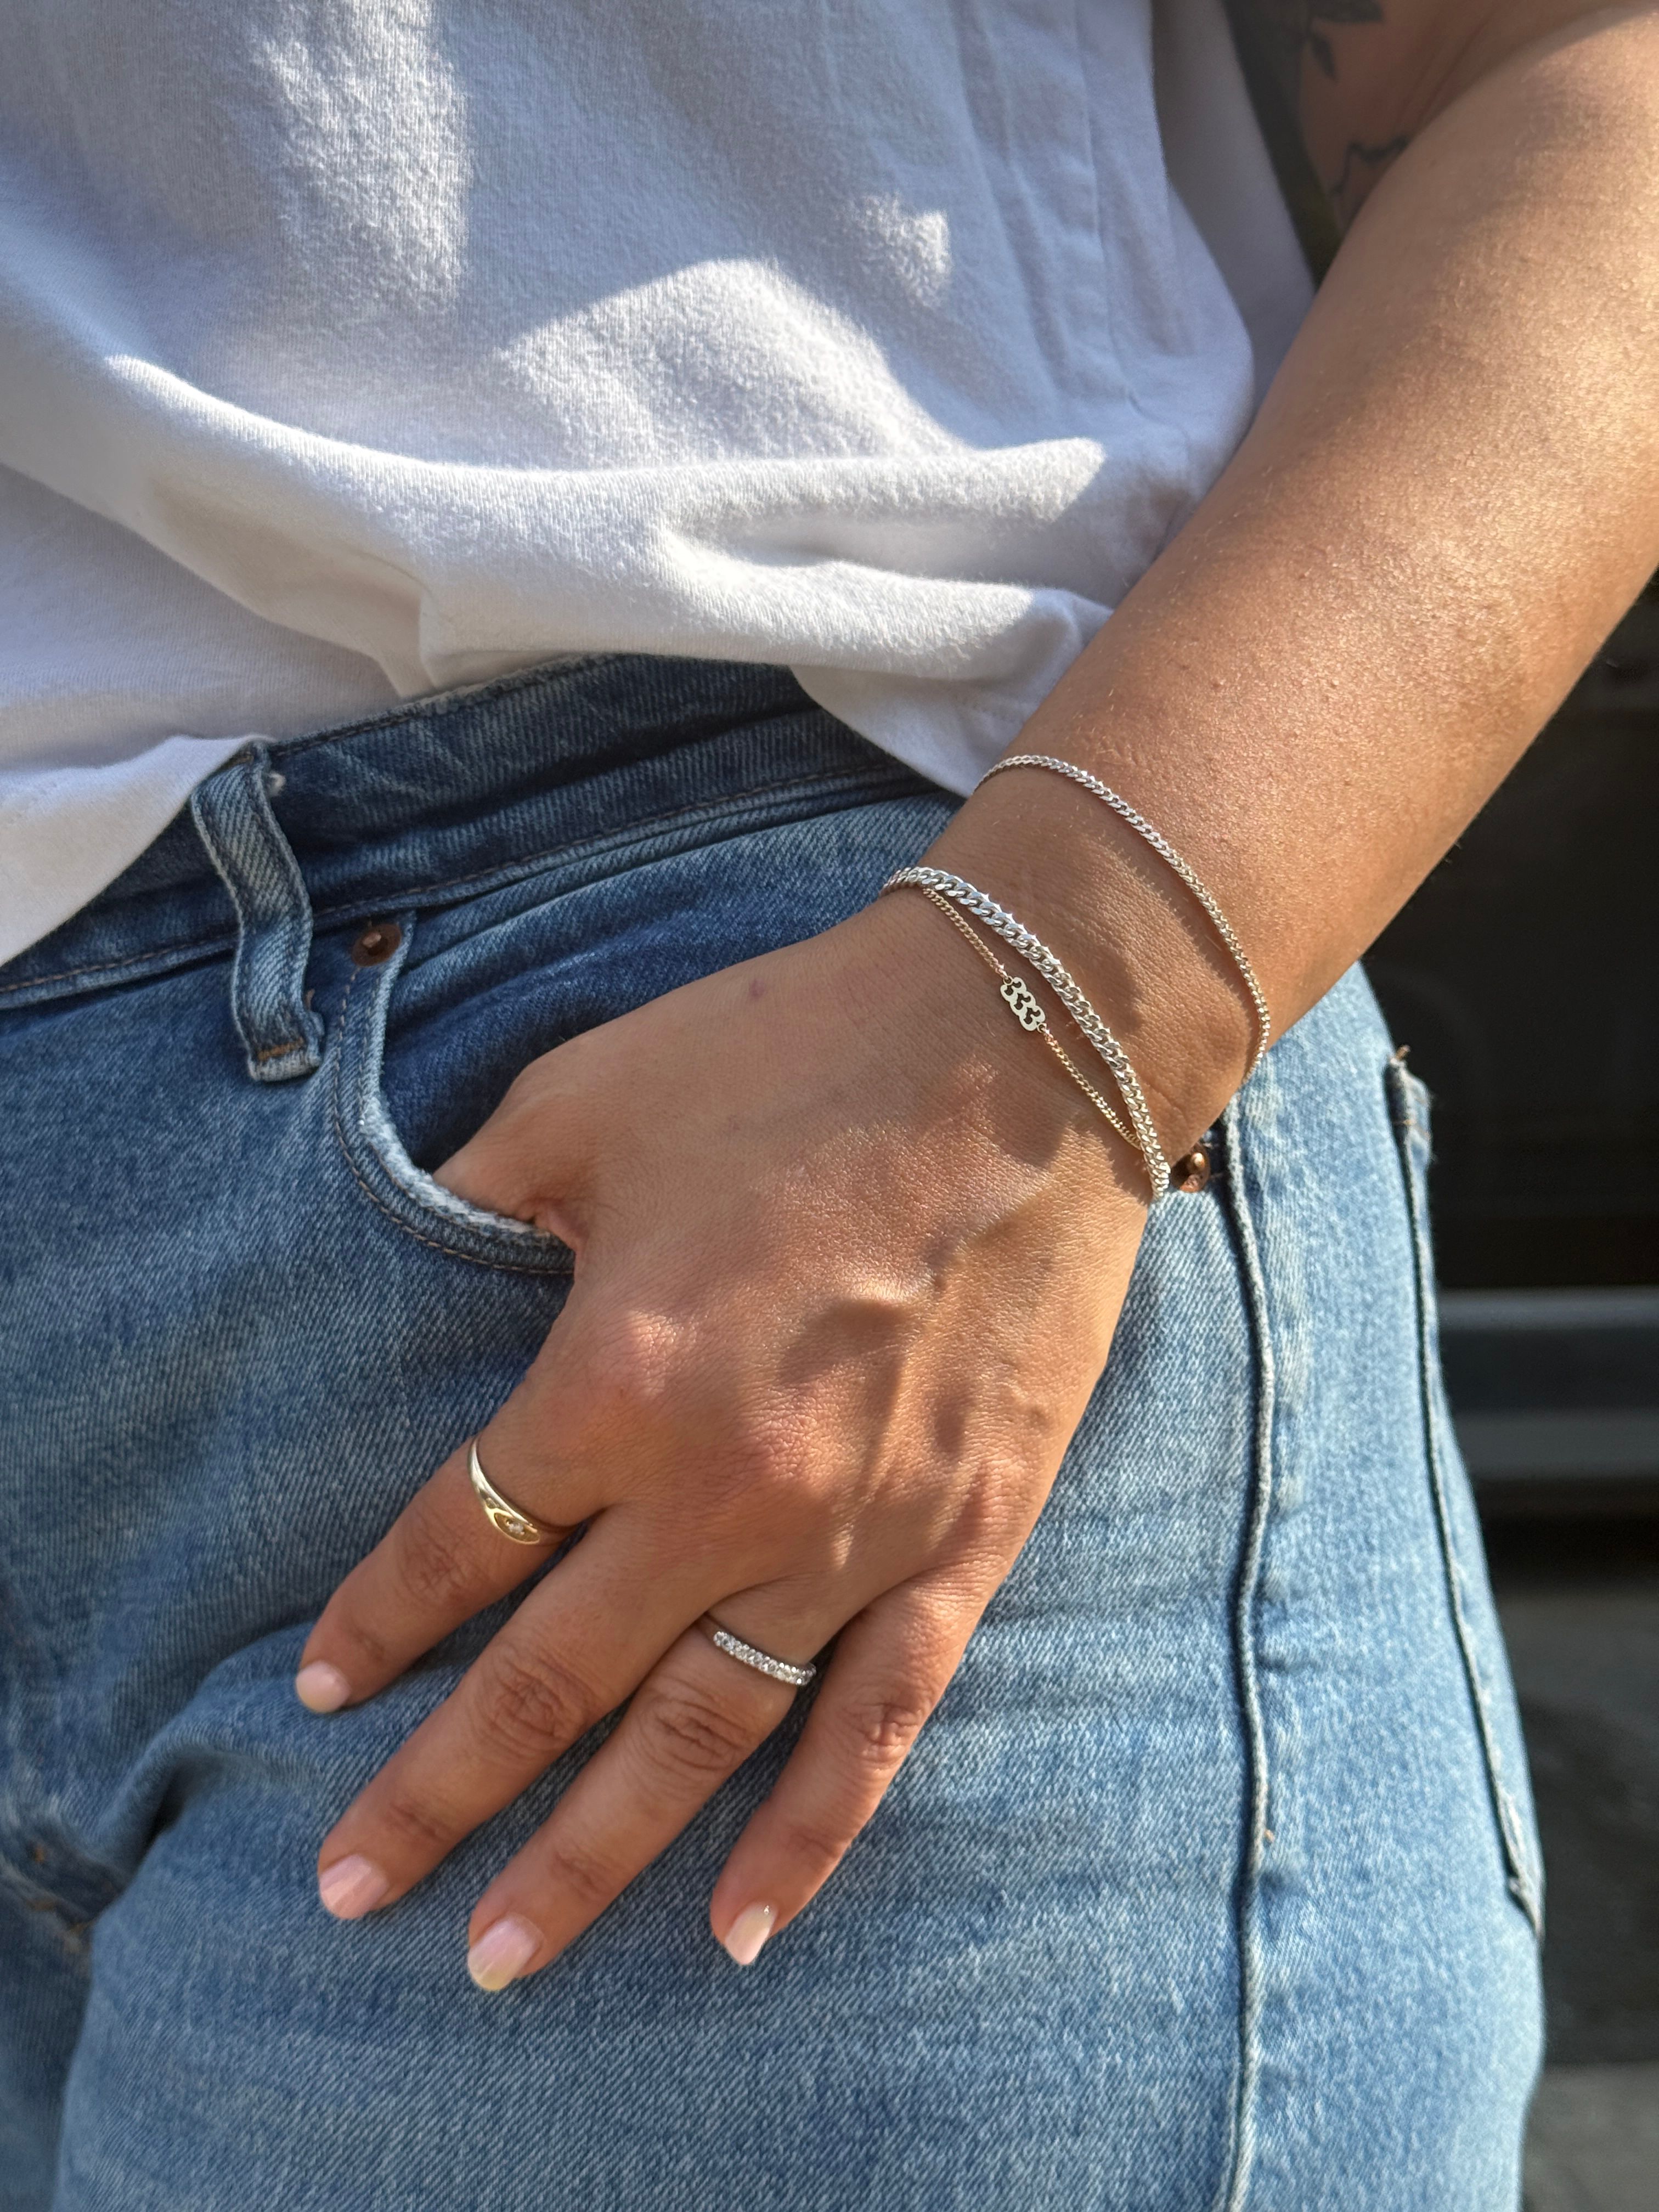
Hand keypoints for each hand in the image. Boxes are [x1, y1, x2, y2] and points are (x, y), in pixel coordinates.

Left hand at [296, 887, 1148, 1984]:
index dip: (376, 1624)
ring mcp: (853, 1533)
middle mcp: (725, 1487)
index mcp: (618, 1377)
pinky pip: (874, 1724)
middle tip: (350, 1893)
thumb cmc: (793, 1055)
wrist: (1025, 1044)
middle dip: (437, 1797)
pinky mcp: (963, 1542)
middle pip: (548, 1681)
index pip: (457, 1543)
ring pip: (695, 1738)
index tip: (322, 1691)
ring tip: (499, 1958)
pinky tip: (739, 1928)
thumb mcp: (583, 1099)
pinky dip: (807, 1838)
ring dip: (589, 1856)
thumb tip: (411, 1252)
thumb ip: (475, 1200)